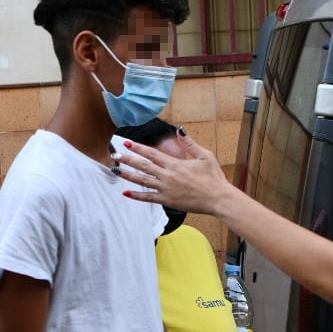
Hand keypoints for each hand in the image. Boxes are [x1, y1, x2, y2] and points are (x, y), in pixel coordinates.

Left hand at [116, 130, 233, 215]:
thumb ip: (190, 144)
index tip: (127, 143)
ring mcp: (166, 189)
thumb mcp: (205, 156)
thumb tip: (180, 130)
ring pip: (142, 181)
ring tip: (115, 170)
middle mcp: (168, 175)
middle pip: (143, 165)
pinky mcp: (167, 200)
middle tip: (114, 154)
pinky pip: (148, 197)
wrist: (218, 198)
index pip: (152, 153)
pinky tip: (126, 192)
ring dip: (128, 175)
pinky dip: (136, 195)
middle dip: (127, 159)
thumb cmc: (214, 177)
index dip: (138, 148)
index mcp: (175, 164)